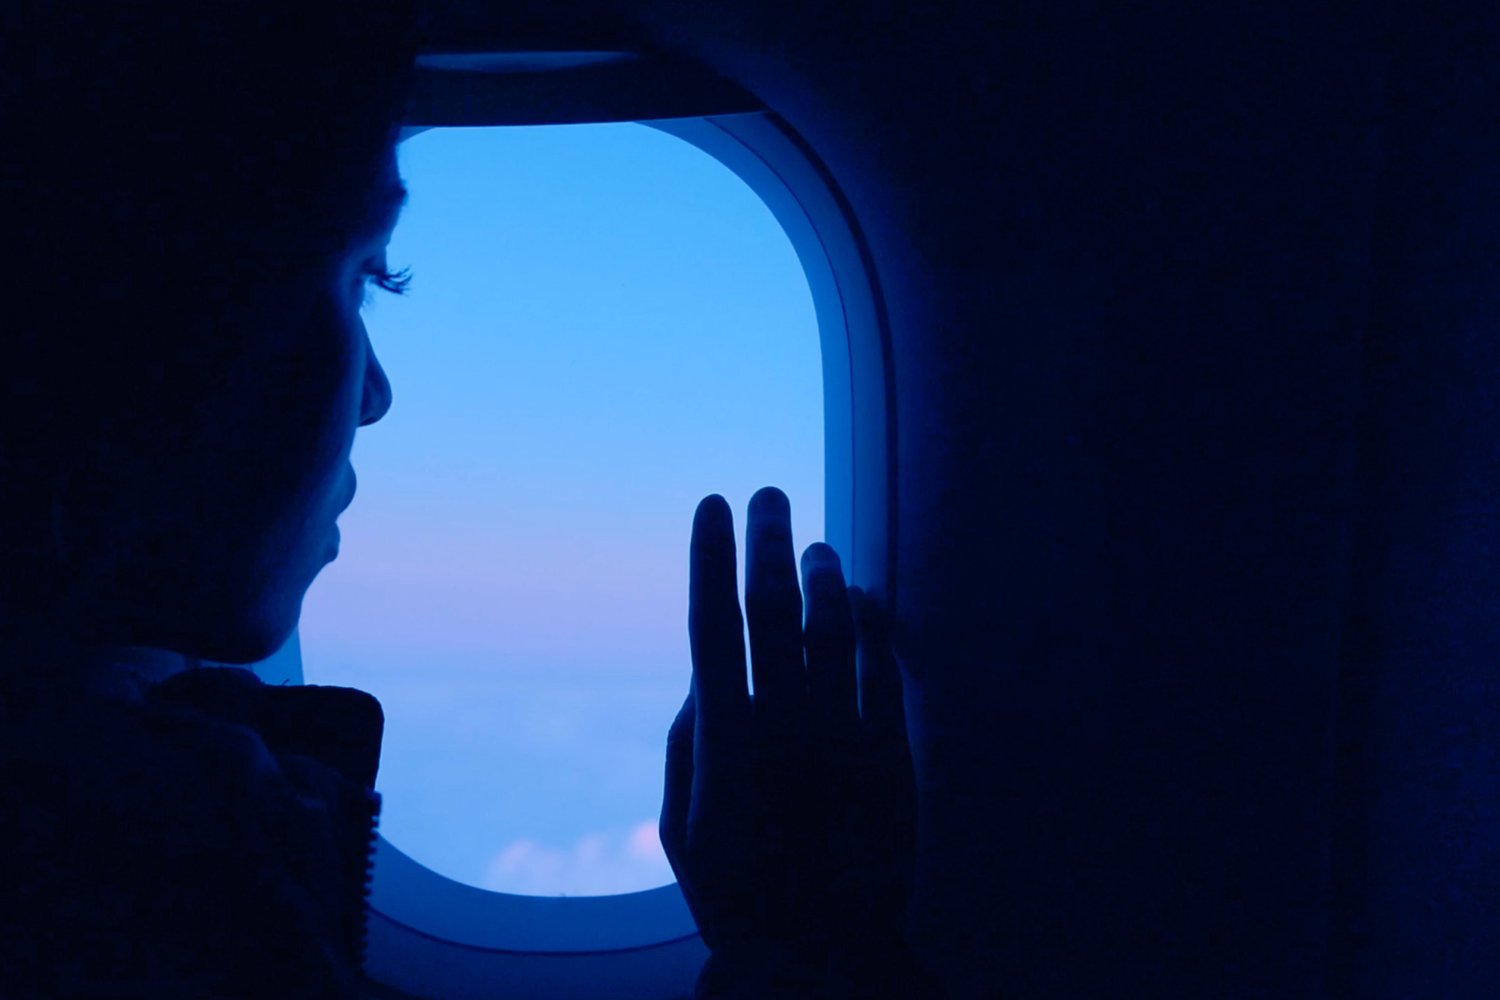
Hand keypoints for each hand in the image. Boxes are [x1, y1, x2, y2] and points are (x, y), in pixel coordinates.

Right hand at [660, 488, 918, 993]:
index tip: (711, 505)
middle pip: (775, 608)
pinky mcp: (892, 755)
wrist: (827, 955)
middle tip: (771, 495)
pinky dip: (872, 628)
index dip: (711, 557)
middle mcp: (785, 722)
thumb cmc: (740, 896)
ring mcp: (843, 734)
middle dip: (769, 542)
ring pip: (834, 629)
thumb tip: (703, 680)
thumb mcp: (682, 830)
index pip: (713, 622)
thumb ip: (686, 745)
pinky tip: (864, 602)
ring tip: (818, 546)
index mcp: (725, 737)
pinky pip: (882, 671)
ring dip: (825, 578)